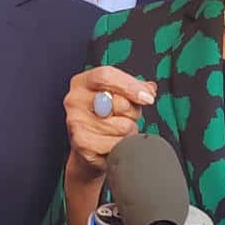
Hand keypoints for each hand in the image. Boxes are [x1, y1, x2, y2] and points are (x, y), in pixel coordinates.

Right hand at [63, 66, 155, 182]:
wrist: (87, 148)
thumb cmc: (103, 117)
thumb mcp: (116, 95)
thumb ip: (133, 87)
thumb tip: (150, 89)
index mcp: (82, 82)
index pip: (106, 76)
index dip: (130, 85)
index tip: (148, 97)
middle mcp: (75, 100)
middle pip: (120, 103)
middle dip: (133, 112)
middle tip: (127, 117)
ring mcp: (77, 124)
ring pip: (123, 127)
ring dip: (129, 131)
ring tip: (118, 132)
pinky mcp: (83, 146)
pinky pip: (118, 145)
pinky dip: (122, 147)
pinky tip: (113, 144)